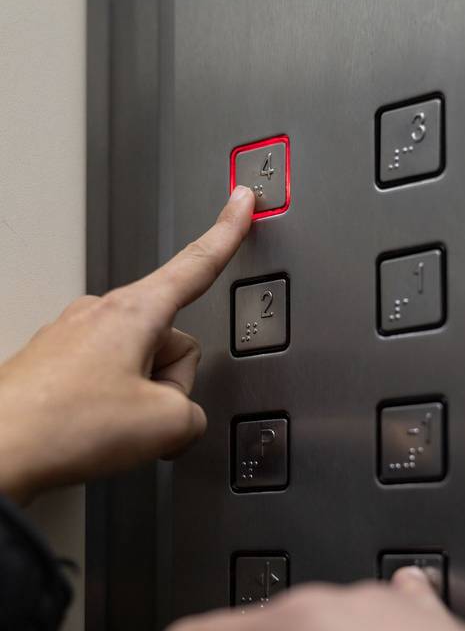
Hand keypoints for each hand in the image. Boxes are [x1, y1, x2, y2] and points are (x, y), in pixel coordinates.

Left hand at [0, 186, 254, 504]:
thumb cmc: (61, 424)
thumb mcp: (164, 425)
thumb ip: (194, 415)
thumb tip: (179, 419)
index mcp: (135, 312)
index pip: (197, 262)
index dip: (227, 232)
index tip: (242, 202)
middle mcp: (101, 314)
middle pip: (170, 340)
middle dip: (169, 382)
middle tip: (141, 417)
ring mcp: (74, 336)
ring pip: (137, 363)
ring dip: (137, 398)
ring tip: (106, 426)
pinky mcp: (56, 362)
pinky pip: (105, 378)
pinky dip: (108, 405)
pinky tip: (89, 428)